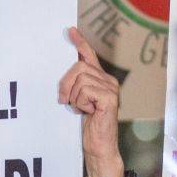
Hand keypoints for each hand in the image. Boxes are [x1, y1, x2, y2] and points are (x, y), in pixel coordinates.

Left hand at [59, 27, 130, 176]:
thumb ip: (75, 85)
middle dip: (66, 83)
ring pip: (79, 79)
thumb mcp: (78, 100)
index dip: (79, 42)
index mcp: (100, 79)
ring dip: (73, 96)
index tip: (69, 30)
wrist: (99, 146)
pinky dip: (80, 102)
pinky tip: (88, 112)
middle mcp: (108, 80)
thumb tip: (65, 72)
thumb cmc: (88, 125)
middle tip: (64, 100)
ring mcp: (111, 88)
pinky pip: (84, 91)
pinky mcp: (110, 98)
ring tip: (81, 109)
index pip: (89, 56)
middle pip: (78, 66)